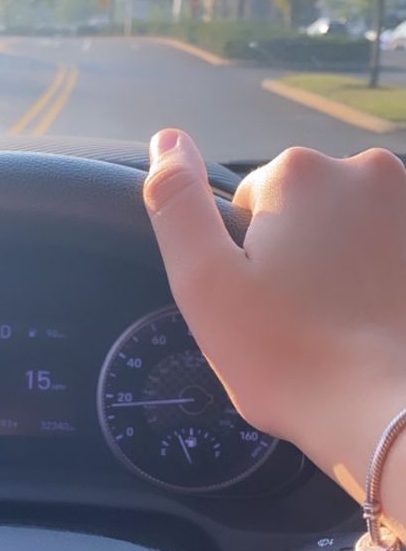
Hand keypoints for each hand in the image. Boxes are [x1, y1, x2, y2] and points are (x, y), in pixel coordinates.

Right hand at [143, 129, 405, 531]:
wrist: (383, 411)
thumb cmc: (286, 356)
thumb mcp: (203, 283)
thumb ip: (176, 203)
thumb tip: (166, 139)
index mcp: (297, 173)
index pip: (250, 205)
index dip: (246, 259)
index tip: (261, 304)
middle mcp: (364, 169)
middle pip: (305, 210)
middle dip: (297, 255)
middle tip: (297, 319)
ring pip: (351, 228)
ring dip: (340, 265)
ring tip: (338, 323)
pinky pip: (386, 250)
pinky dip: (377, 278)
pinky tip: (371, 319)